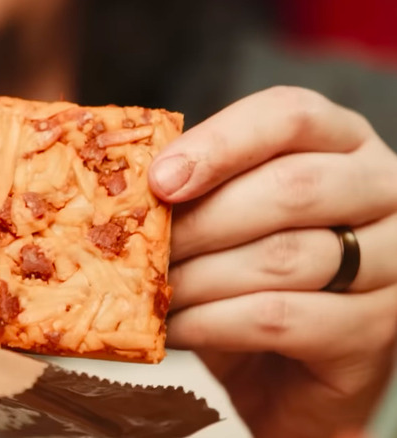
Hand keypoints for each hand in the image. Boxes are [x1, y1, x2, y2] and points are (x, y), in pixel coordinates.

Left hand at [149, 87, 396, 437]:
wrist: (284, 367)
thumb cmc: (248, 277)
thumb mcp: (226, 217)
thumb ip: (196, 188)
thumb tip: (125, 180)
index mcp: (342, 142)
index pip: (290, 116)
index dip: (219, 143)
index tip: (158, 180)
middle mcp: (382, 189)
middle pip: (292, 186)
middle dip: (202, 220)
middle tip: (142, 248)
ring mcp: (392, 261)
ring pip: (283, 256)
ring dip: (198, 277)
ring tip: (150, 291)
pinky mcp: (377, 330)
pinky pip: (280, 319)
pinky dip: (212, 322)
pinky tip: (173, 328)